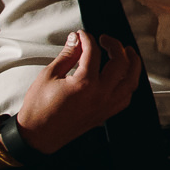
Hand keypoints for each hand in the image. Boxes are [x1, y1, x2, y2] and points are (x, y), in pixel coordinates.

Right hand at [16, 32, 144, 153]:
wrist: (38, 135)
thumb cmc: (39, 109)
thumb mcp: (49, 75)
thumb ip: (67, 55)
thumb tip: (76, 40)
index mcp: (84, 84)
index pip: (94, 52)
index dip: (88, 38)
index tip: (82, 35)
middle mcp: (100, 95)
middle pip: (120, 63)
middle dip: (115, 46)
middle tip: (107, 39)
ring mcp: (106, 106)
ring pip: (131, 80)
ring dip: (132, 63)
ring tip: (127, 52)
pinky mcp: (106, 114)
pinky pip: (126, 96)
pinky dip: (128, 83)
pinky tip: (124, 76)